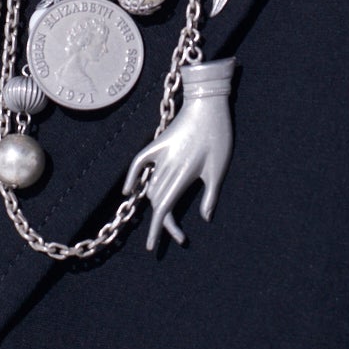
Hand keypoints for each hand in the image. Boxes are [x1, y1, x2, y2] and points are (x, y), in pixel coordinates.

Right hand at [123, 58, 235, 250]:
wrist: (207, 103)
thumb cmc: (219, 135)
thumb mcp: (219, 167)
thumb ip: (210, 195)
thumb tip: (205, 218)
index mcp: (183, 175)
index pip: (164, 208)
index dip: (159, 229)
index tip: (154, 245)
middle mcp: (167, 167)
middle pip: (158, 201)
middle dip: (161, 223)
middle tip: (171, 238)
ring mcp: (160, 155)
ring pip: (150, 186)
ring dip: (154, 205)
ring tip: (162, 220)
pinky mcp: (157, 144)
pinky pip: (139, 162)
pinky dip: (132, 177)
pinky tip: (128, 191)